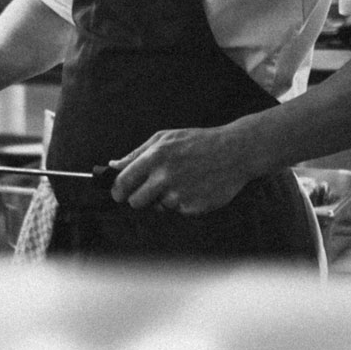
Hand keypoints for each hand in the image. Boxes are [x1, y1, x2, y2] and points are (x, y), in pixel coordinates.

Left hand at [111, 124, 257, 215]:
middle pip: (135, 202)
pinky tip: (194, 187)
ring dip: (165, 199)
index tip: (119, 193)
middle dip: (139, 198)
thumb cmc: (199, 142)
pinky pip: (178, 211)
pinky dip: (183, 202)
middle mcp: (165, 177)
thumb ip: (137, 153)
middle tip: (151, 189)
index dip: (117, 190)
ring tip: (181, 182)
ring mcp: (180, 194)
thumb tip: (114, 165)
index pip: (123, 182)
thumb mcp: (165, 138)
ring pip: (158, 207)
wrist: (235, 151)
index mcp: (155, 157)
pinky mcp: (193, 207)